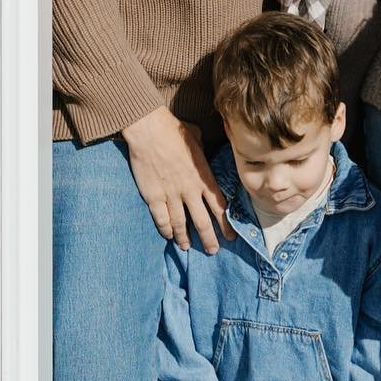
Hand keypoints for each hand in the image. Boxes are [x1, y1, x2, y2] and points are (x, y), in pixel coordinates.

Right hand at [122, 106, 233, 253]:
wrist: (149, 130)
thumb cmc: (173, 130)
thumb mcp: (196, 138)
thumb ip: (202, 149)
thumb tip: (202, 147)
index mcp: (203, 177)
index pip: (219, 206)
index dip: (226, 224)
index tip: (231, 236)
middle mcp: (190, 190)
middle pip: (203, 222)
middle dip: (209, 239)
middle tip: (212, 251)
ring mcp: (171, 195)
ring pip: (181, 224)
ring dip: (185, 238)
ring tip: (187, 247)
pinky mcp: (153, 196)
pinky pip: (161, 219)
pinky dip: (165, 230)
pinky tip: (168, 235)